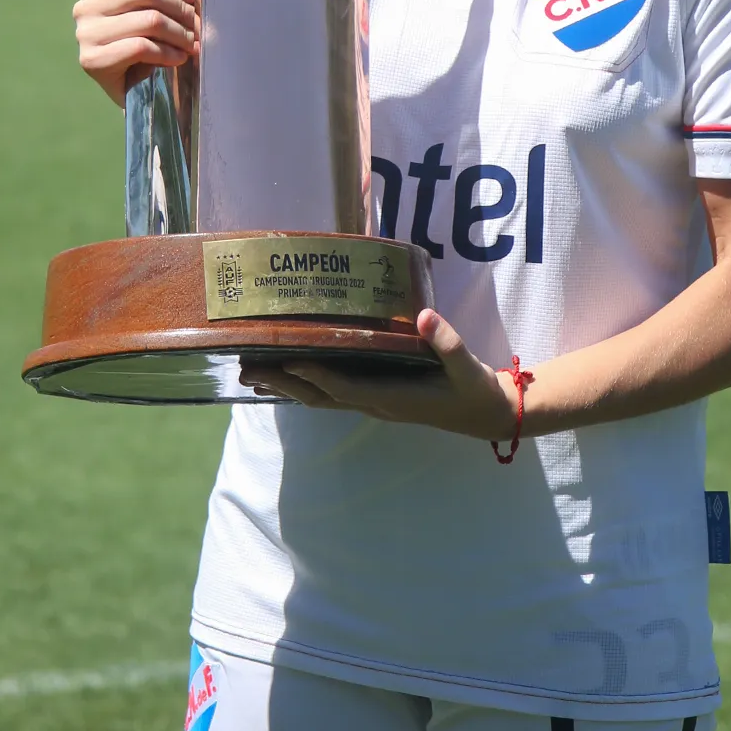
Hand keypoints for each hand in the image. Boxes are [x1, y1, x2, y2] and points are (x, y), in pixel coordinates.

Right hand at [73, 0, 196, 107]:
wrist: (128, 92)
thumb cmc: (142, 44)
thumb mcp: (151, 10)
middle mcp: (86, 5)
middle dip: (181, 9)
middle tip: (198, 25)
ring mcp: (85, 33)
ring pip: (149, 20)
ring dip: (180, 33)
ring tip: (192, 43)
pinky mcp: (92, 60)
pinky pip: (141, 47)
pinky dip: (168, 53)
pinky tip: (179, 58)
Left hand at [239, 310, 520, 441]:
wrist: (486, 414)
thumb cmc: (475, 389)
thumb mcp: (467, 366)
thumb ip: (446, 342)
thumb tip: (424, 316)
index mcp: (393, 397)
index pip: (344, 387)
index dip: (316, 375)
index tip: (286, 360)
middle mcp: (376, 404)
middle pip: (318, 397)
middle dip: (282, 383)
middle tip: (245, 368)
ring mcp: (374, 404)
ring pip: (320, 399)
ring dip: (286, 388)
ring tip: (251, 374)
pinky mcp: (376, 399)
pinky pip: (332, 395)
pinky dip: (305, 387)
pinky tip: (288, 378)